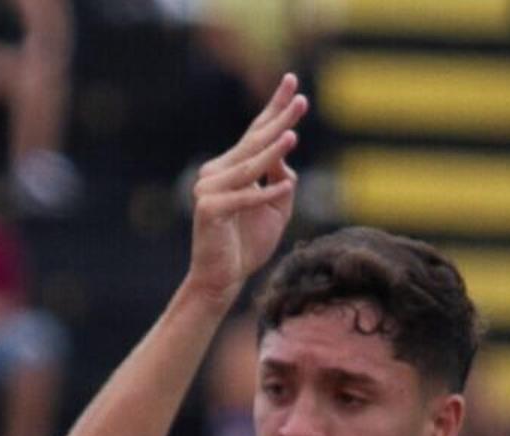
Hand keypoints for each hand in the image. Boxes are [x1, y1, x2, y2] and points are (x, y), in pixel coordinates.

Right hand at [186, 74, 306, 308]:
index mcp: (231, 168)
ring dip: (272, 152)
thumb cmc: (248, 245)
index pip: (256, 132)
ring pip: (248, 168)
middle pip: (253, 143)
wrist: (222, 279)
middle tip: (301, 99)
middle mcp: (216, 173)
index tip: (292, 81)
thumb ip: (281, 179)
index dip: (274, 107)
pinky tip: (286, 185)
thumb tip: (286, 152)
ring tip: (293, 135)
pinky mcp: (209, 210)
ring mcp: (209, 190)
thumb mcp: (275, 208)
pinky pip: (244, 199)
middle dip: (278, 120)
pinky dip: (265, 194)